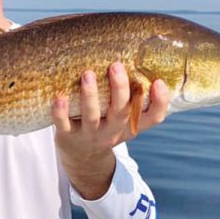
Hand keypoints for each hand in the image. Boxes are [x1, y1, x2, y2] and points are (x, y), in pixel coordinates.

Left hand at [52, 63, 169, 199]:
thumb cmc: (106, 127)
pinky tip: (60, 98)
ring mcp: (89, 135)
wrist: (82, 159)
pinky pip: (64, 124)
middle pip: (121, 111)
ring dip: (90, 95)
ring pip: (92, 116)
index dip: (159, 102)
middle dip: (120, 89)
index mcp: (129, 125)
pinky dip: (61, 112)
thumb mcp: (123, 120)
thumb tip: (138, 60)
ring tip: (88, 74)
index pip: (153, 117)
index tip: (158, 82)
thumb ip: (131, 99)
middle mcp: (112, 131)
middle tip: (115, 66)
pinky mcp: (67, 136)